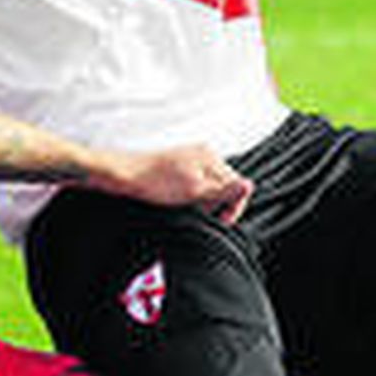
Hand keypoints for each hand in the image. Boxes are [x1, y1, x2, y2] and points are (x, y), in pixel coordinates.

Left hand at [117, 146, 253, 224]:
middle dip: (216, 203)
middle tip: (199, 213)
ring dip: (204, 201)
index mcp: (210, 156)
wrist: (126, 176)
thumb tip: (249, 186)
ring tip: (187, 206)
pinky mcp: (180, 166)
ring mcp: (191, 159)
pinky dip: (193, 196)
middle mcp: (203, 153)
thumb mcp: (194, 191)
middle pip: (225, 186)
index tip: (221, 221)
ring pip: (210, 187)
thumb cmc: (154, 182)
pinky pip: (197, 184)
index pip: (237, 185)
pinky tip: (180, 200)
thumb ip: (224, 191)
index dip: (232, 206)